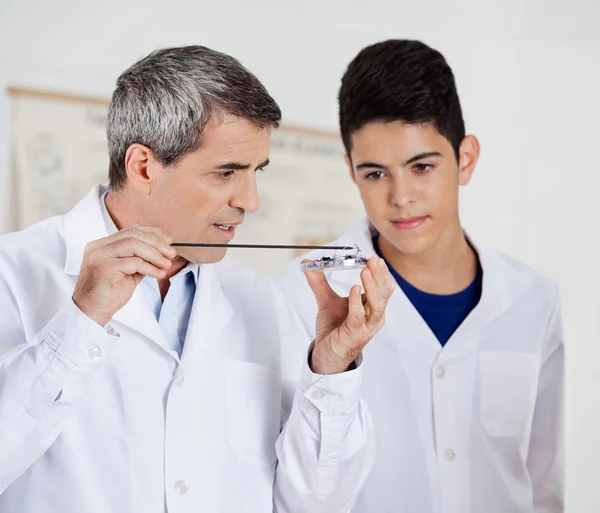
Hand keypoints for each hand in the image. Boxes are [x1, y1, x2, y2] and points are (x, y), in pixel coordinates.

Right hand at [72, 225, 175, 325]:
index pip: (131, 230)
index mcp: (103, 245)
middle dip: (157, 243)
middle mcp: (98, 247)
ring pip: (134, 245)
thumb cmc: (108, 294)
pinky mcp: (104, 268)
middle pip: (133, 235)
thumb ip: (141, 260)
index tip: (168, 240)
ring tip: (166, 264)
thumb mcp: (128, 272)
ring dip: (155, 255)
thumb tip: (163, 252)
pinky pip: (133, 262)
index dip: (152, 233)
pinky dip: (150, 267)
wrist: (91, 313)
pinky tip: (158, 274)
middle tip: (171, 253)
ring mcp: (99, 256)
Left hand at [303, 257, 395, 373]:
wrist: (326, 353)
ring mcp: (367, 325)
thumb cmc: (333, 328)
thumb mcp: (326, 301)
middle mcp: (374, 315)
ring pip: (377, 304)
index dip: (381, 272)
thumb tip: (308, 264)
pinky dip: (356, 302)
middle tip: (372, 260)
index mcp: (372, 306)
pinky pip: (358, 316)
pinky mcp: (356, 333)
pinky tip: (353, 289)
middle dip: (379, 275)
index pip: (383, 286)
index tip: (373, 258)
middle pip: (384, 292)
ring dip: (372, 286)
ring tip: (366, 271)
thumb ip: (319, 283)